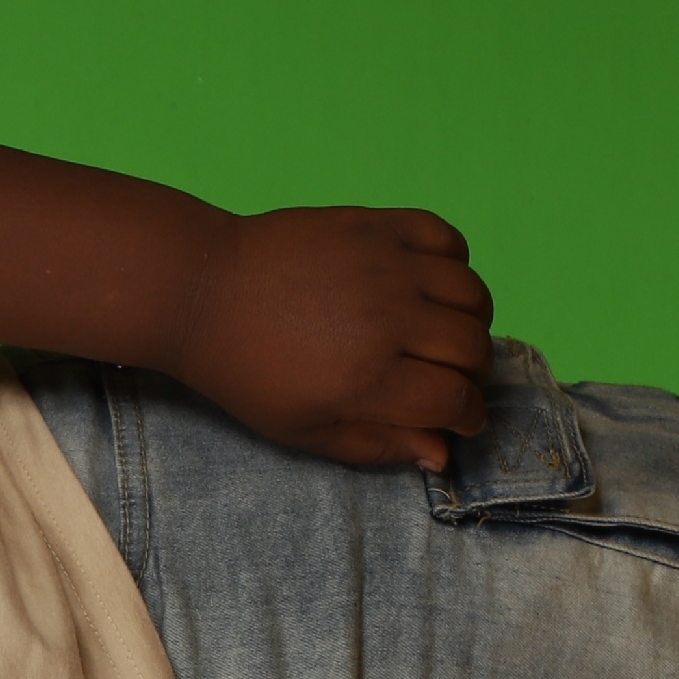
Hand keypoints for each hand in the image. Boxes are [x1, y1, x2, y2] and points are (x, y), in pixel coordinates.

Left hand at [166, 207, 494, 470]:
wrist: (202, 293)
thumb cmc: (247, 372)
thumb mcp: (301, 429)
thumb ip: (376, 445)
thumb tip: (443, 454)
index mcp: (366, 381)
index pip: (455, 401)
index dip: (469, 416)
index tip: (463, 417)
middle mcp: (386, 321)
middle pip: (473, 348)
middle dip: (476, 373)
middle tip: (454, 378)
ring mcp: (384, 267)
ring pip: (472, 294)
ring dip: (473, 321)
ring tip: (447, 333)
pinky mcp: (374, 225)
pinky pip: (446, 238)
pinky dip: (454, 263)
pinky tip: (429, 283)